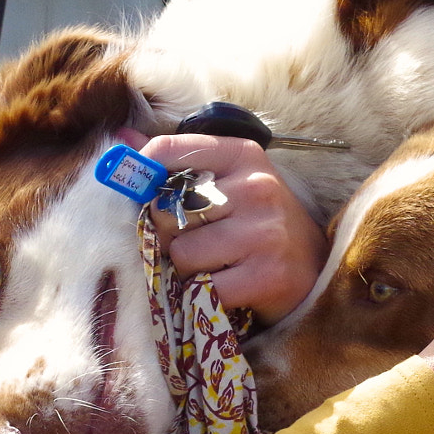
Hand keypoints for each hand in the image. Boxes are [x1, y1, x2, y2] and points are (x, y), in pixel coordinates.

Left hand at [137, 132, 327, 323]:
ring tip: (213, 265)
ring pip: (181, 253)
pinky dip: (205, 294)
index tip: (144, 192)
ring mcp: (263, 232)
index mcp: (243, 155)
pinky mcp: (265, 276)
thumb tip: (119, 139)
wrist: (313, 268)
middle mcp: (256, 188)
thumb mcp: (228, 180)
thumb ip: (175, 161)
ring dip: (187, 269)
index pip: (169, 150)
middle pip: (167, 210)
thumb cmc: (259, 222)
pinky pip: (204, 288)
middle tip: (195, 240)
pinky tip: (226, 286)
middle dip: (169, 234)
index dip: (143, 173)